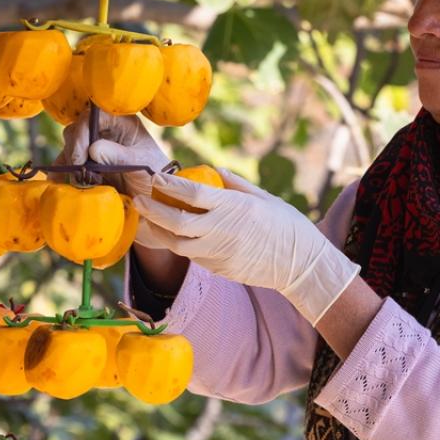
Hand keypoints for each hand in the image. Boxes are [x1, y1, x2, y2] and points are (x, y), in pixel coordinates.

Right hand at [56, 108, 170, 197]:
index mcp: (121, 122)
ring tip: (79, 182)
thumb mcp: (142, 164)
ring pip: (70, 147)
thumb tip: (93, 148)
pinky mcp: (88, 165)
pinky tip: (56, 181)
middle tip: (78, 170)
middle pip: (77, 130)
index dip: (82, 132)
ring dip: (69, 163)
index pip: (94, 116)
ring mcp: (95, 148)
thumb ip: (120, 156)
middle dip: (74, 150)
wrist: (158, 198)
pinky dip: (62, 172)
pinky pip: (69, 164)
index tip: (80, 156)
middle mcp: (105, 131)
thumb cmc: (157, 174)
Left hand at [133, 168, 359, 324]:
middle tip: (139, 200)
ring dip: (158, 232)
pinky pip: (191, 255)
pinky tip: (170, 235)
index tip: (155, 177)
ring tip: (146, 220)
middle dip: (153, 211)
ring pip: (177, 244)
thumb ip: (236, 184)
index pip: (192, 194)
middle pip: (176, 222)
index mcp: (234, 208)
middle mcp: (222, 231)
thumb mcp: (264, 197)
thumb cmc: (286, 225)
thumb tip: (215, 170)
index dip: (169, 185)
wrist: (300, 264)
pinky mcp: (219, 268)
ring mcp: (219, 253)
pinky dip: (177, 244)